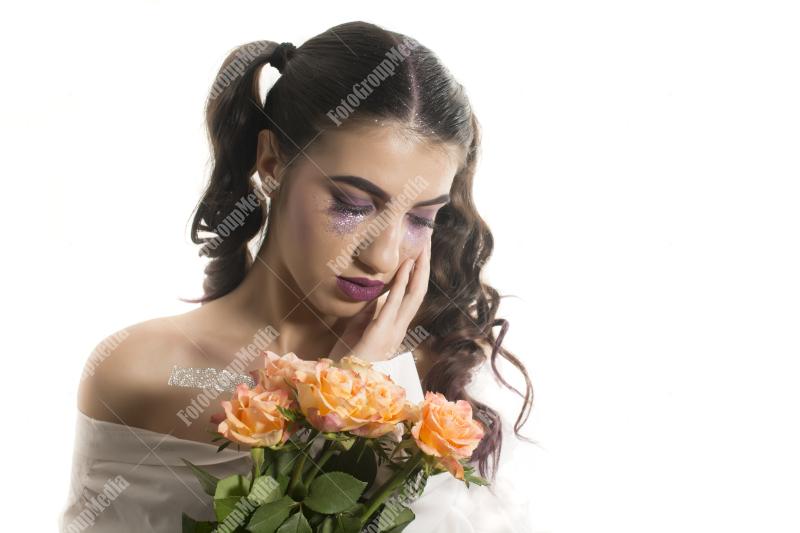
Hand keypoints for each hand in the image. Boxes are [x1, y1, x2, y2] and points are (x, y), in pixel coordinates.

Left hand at [329, 238, 430, 362]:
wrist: (339, 381)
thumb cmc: (346, 358)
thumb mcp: (358, 328)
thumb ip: (369, 312)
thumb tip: (376, 294)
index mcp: (395, 328)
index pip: (412, 296)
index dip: (419, 274)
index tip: (421, 252)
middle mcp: (400, 329)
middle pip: (418, 292)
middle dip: (424, 266)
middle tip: (429, 241)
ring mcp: (393, 332)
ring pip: (412, 296)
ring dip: (418, 270)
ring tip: (422, 248)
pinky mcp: (380, 333)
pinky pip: (393, 304)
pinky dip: (400, 283)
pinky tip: (405, 267)